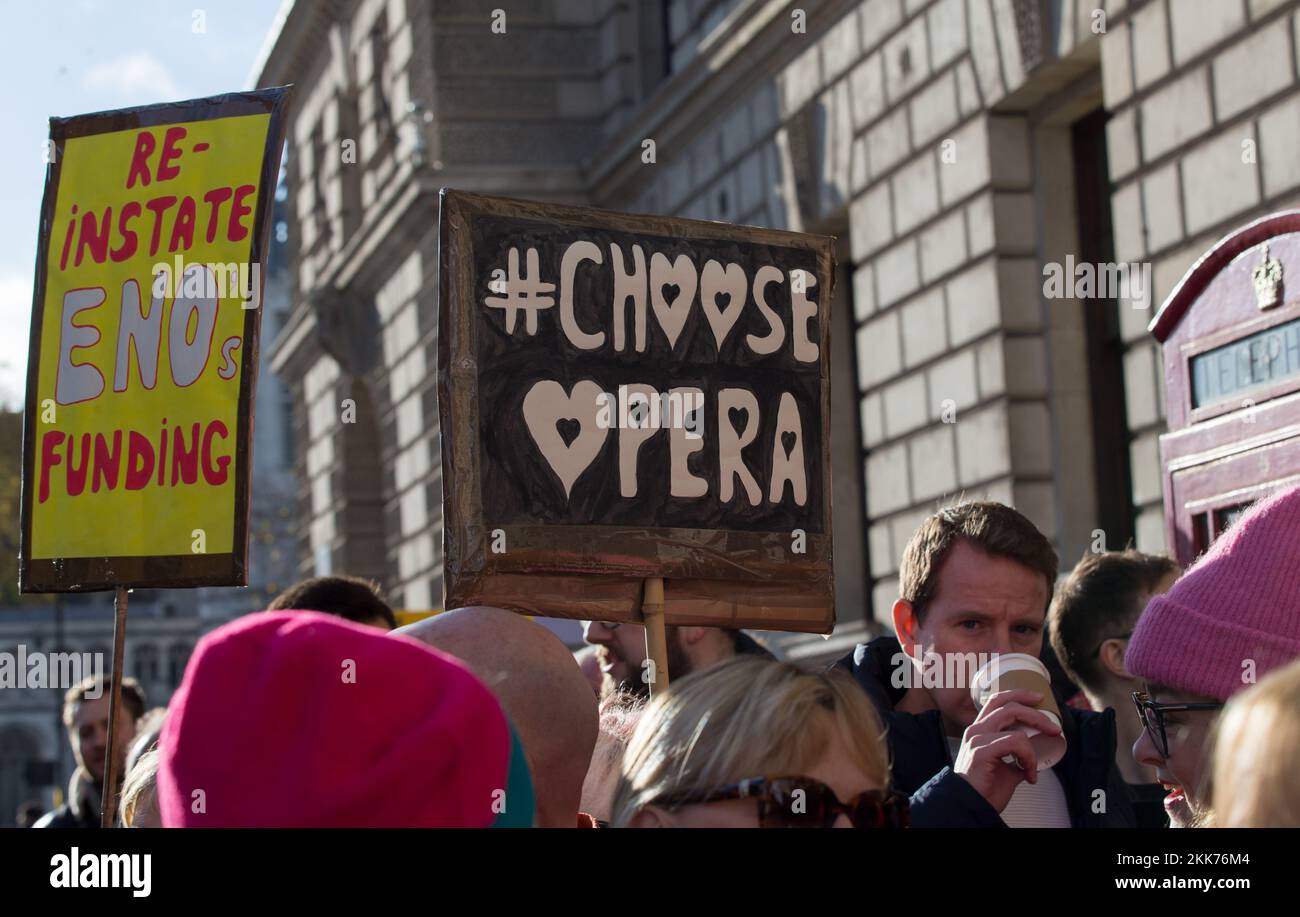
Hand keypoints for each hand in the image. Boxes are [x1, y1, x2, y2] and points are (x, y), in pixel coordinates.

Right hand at [952, 688, 1062, 812]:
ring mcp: (977, 738)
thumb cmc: (984, 790)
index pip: (997, 701)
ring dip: (1034, 738)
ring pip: (1013, 718)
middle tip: (1054, 728)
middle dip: (1036, 714)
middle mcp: (976, 729)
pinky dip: (1028, 757)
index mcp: (979, 730)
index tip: (1039, 699)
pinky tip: (1028, 773)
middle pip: (1008, 705)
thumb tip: (1033, 760)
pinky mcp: (981, 750)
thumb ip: (1016, 759)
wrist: (971, 806)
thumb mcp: (1005, 769)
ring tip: (1035, 764)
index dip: (1019, 695)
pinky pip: (1015, 742)